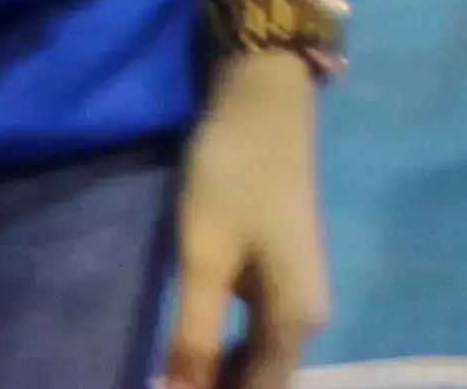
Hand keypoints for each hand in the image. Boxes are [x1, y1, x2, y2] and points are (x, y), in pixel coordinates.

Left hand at [164, 51, 328, 386]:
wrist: (264, 105)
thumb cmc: (233, 178)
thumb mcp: (204, 259)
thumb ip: (192, 337)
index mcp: (294, 320)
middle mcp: (307, 317)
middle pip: (262, 382)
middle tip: (159, 381)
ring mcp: (297, 296)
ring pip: (259, 364)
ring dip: (218, 377)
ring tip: (169, 376)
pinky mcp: (282, 278)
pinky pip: (256, 338)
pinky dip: (224, 356)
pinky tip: (188, 355)